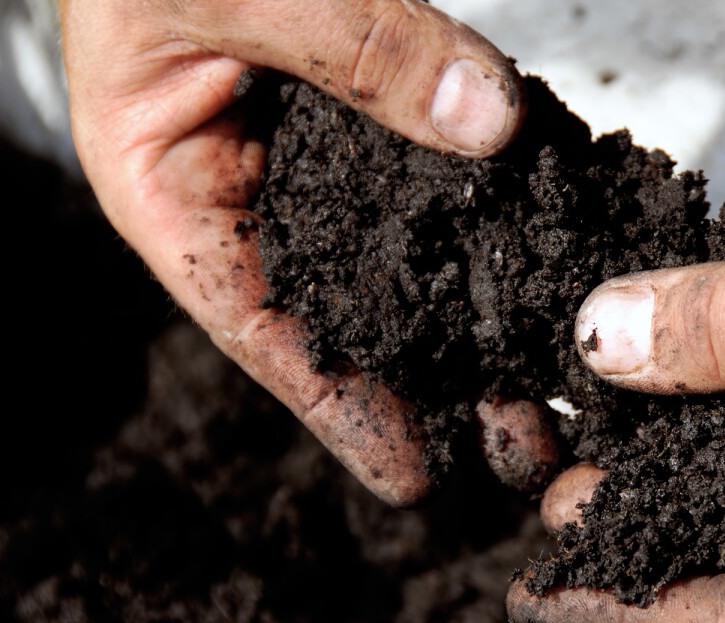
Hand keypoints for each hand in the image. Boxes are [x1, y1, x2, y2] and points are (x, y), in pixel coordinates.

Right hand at [61, 0, 552, 505]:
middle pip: (348, 304)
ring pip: (404, 245)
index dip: (336, 406)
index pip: (258, 324)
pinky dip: (492, 207)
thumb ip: (356, 47)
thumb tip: (489, 121)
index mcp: (174, 185)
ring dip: (475, 308)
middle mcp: (253, 181)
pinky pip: (440, 159)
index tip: (413, 474)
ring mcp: (320, 144)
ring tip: (550, 375)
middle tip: (520, 440)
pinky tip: (549, 251)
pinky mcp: (376, 97)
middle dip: (432, 377)